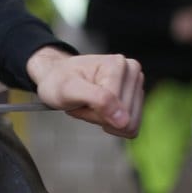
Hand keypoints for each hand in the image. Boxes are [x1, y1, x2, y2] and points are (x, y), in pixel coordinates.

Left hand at [26, 47, 142, 137]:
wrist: (55, 78)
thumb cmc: (59, 82)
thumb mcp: (69, 90)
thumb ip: (98, 100)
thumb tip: (124, 120)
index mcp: (119, 65)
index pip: (116, 110)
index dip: (91, 111)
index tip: (77, 98)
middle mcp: (132, 72)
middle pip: (125, 119)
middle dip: (97, 116)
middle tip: (81, 102)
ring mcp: (136, 86)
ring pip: (127, 125)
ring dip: (101, 119)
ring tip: (88, 103)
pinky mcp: (135, 100)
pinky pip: (128, 127)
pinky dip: (109, 123)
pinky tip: (97, 109)